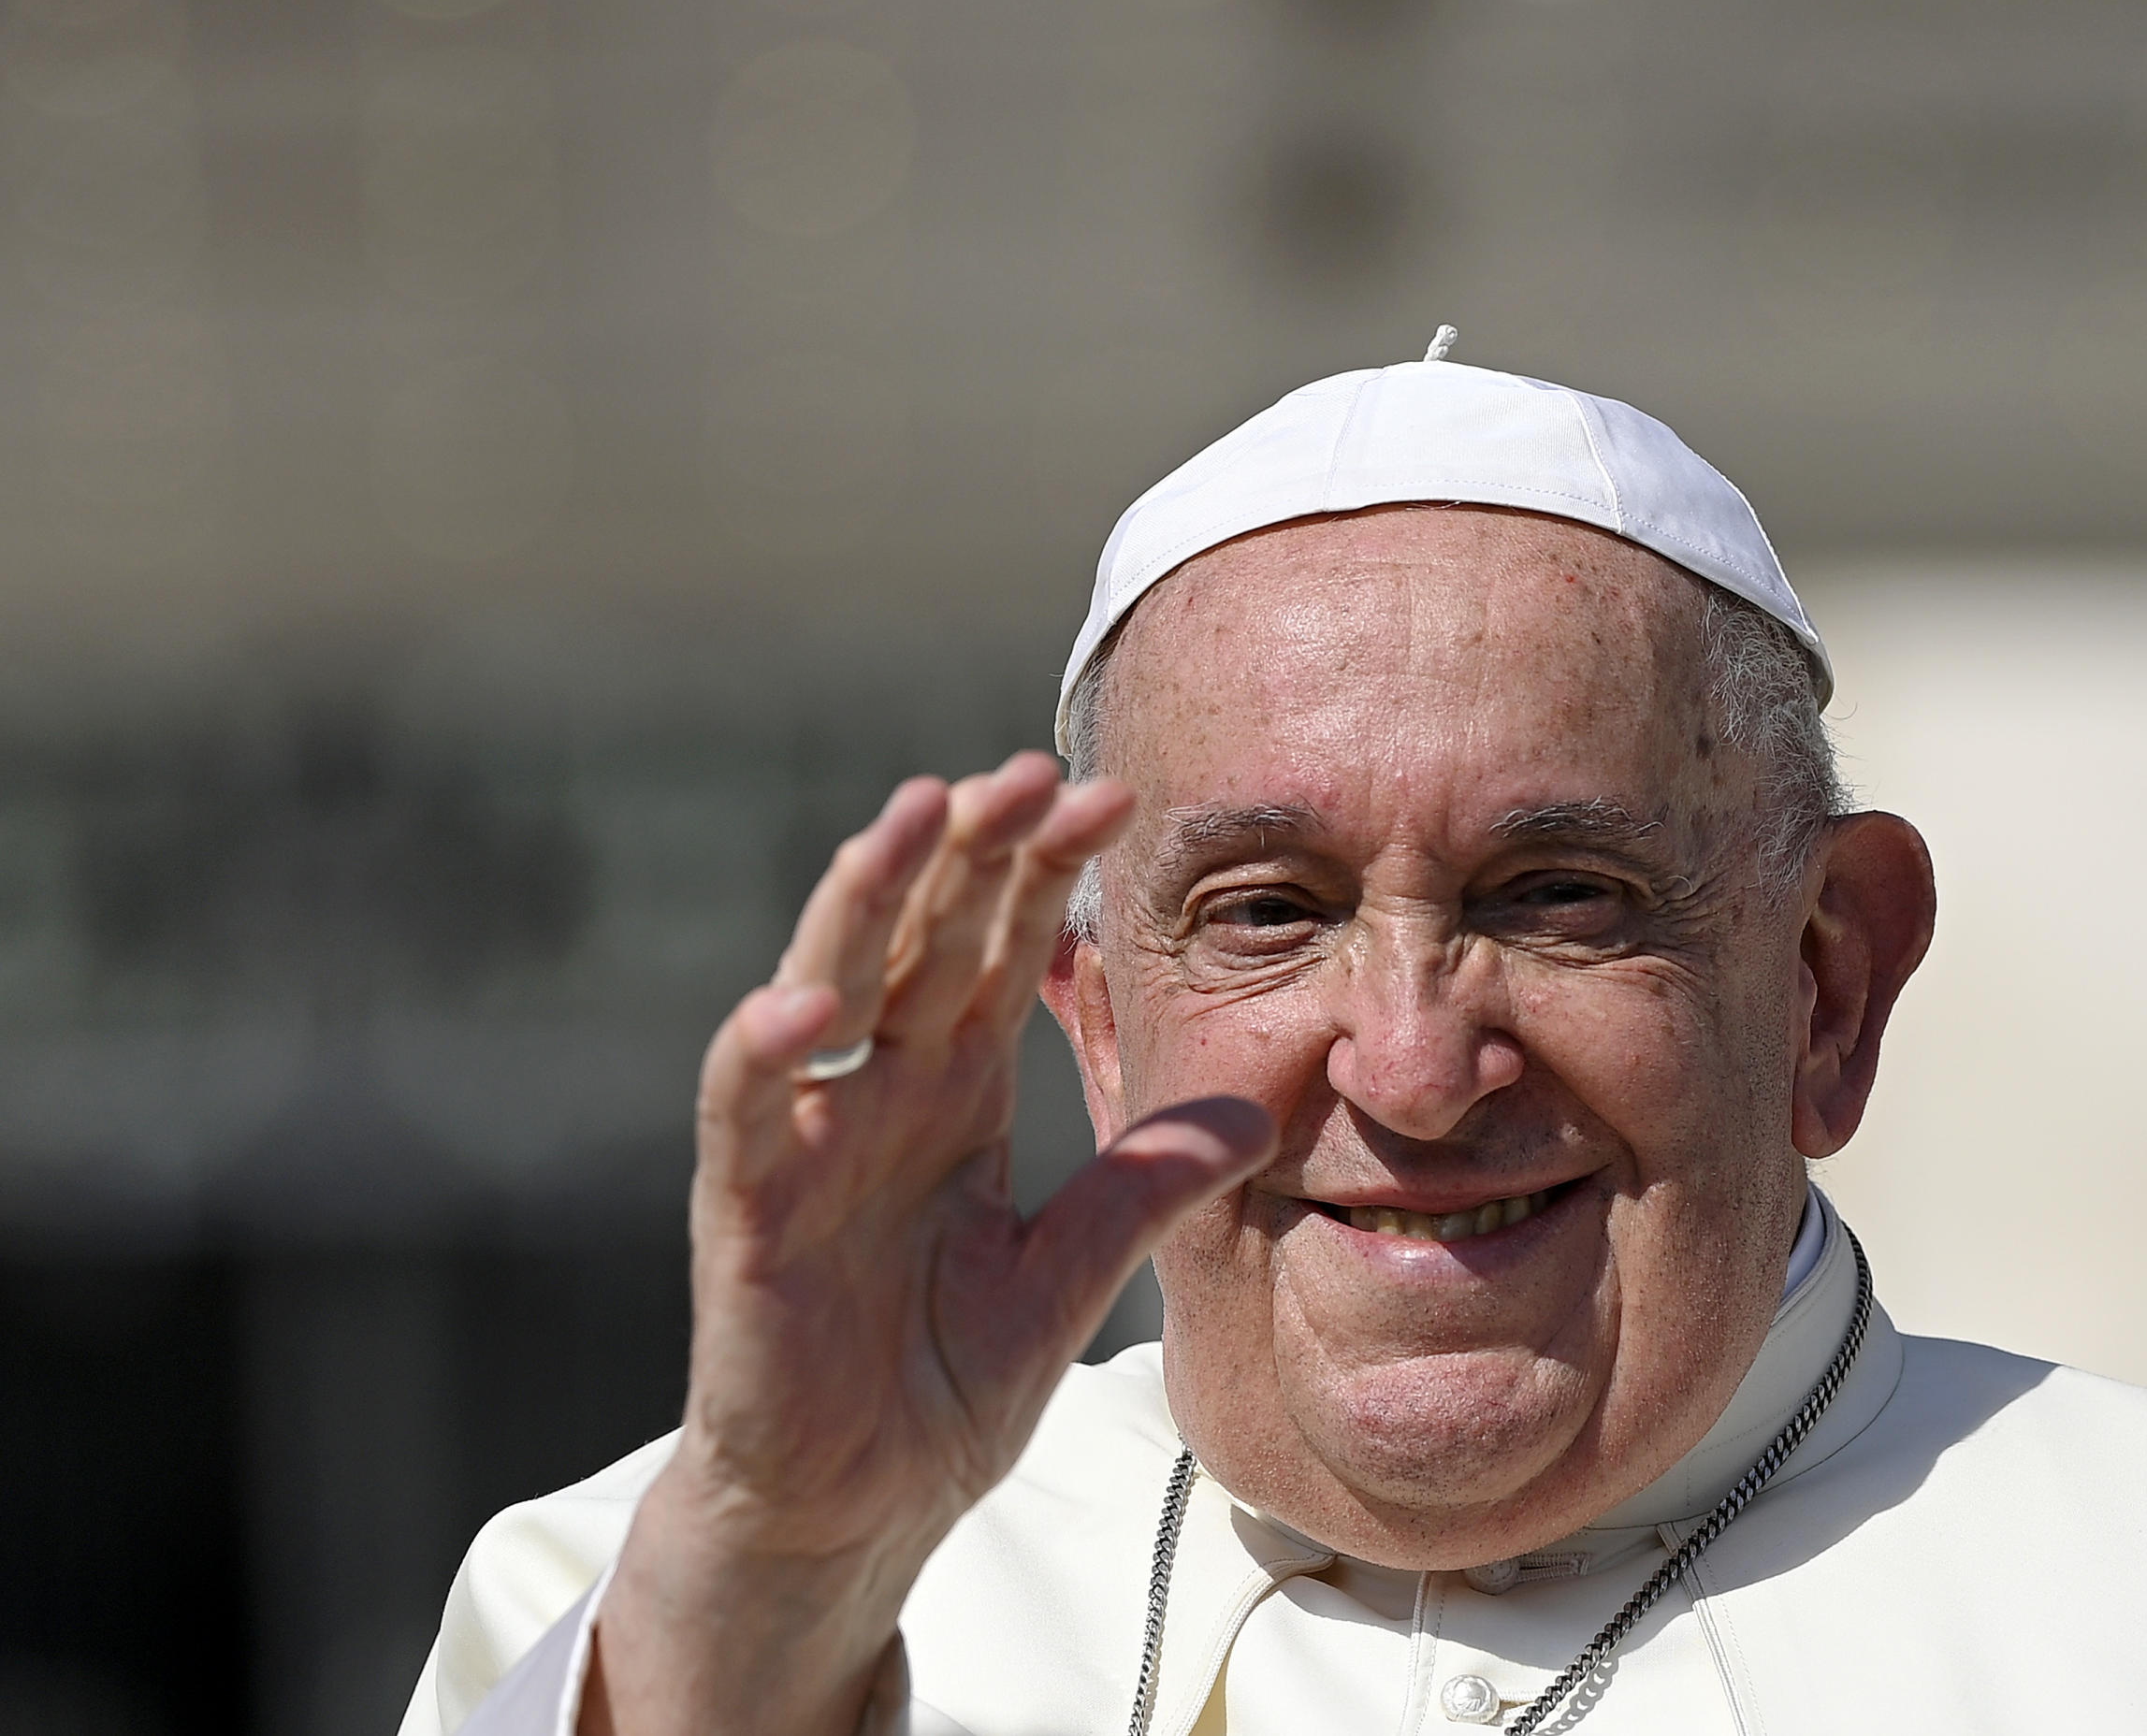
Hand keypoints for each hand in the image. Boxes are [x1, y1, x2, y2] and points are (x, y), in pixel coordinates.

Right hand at [584, 756, 1275, 1735]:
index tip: (1112, 801)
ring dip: (865, 898)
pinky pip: (746, 1112)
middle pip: (918, 937)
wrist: (855, 1513)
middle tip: (1028, 771)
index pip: (997, 950)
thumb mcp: (1069, 1275)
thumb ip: (1144, 1187)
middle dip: (968, 850)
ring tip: (916, 814)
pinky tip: (808, 1005)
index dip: (1043, 873)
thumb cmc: (940, 1386)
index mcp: (950, 1092)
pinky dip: (764, 1052)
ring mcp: (807, 1143)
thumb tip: (1263, 1114)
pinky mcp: (747, 1212)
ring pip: (825, 984)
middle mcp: (876, 1093)